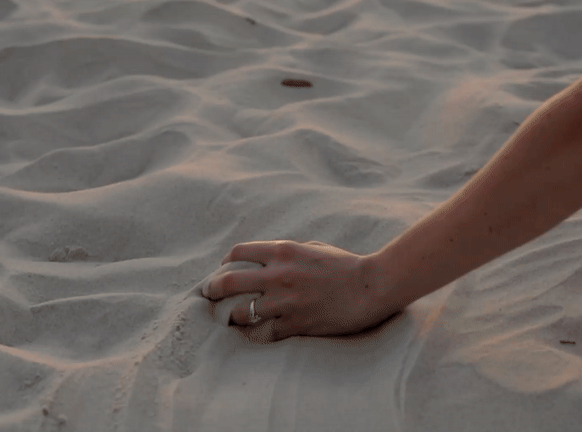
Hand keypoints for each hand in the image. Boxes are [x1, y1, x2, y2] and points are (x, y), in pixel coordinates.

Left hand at [202, 240, 393, 340]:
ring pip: (241, 311)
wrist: (372, 286)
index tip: (222, 270)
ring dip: (233, 315)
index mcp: (283, 251)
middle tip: (209, 295)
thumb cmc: (345, 265)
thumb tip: (263, 260)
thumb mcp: (312, 248)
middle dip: (213, 289)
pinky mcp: (296, 324)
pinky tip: (253, 334)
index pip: (238, 253)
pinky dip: (256, 334)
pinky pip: (264, 333)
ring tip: (231, 318)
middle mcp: (279, 275)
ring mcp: (286, 301)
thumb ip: (286, 253)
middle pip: (229, 282)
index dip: (225, 262)